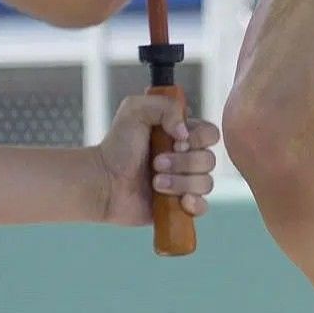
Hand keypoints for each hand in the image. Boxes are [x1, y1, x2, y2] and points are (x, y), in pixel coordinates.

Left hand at [93, 93, 218, 225]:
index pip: (210, 134)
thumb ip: (166, 106)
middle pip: (209, 160)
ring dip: (180, 182)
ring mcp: (185, 183)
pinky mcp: (180, 206)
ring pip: (205, 183)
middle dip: (183, 163)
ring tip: (155, 183)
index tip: (175, 140)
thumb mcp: (136, 109)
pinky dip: (194, 204)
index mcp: (183, 135)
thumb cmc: (117, 145)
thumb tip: (186, 132)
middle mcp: (188, 158)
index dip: (198, 138)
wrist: (103, 181)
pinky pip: (203, 206)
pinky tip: (179, 201)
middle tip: (156, 163)